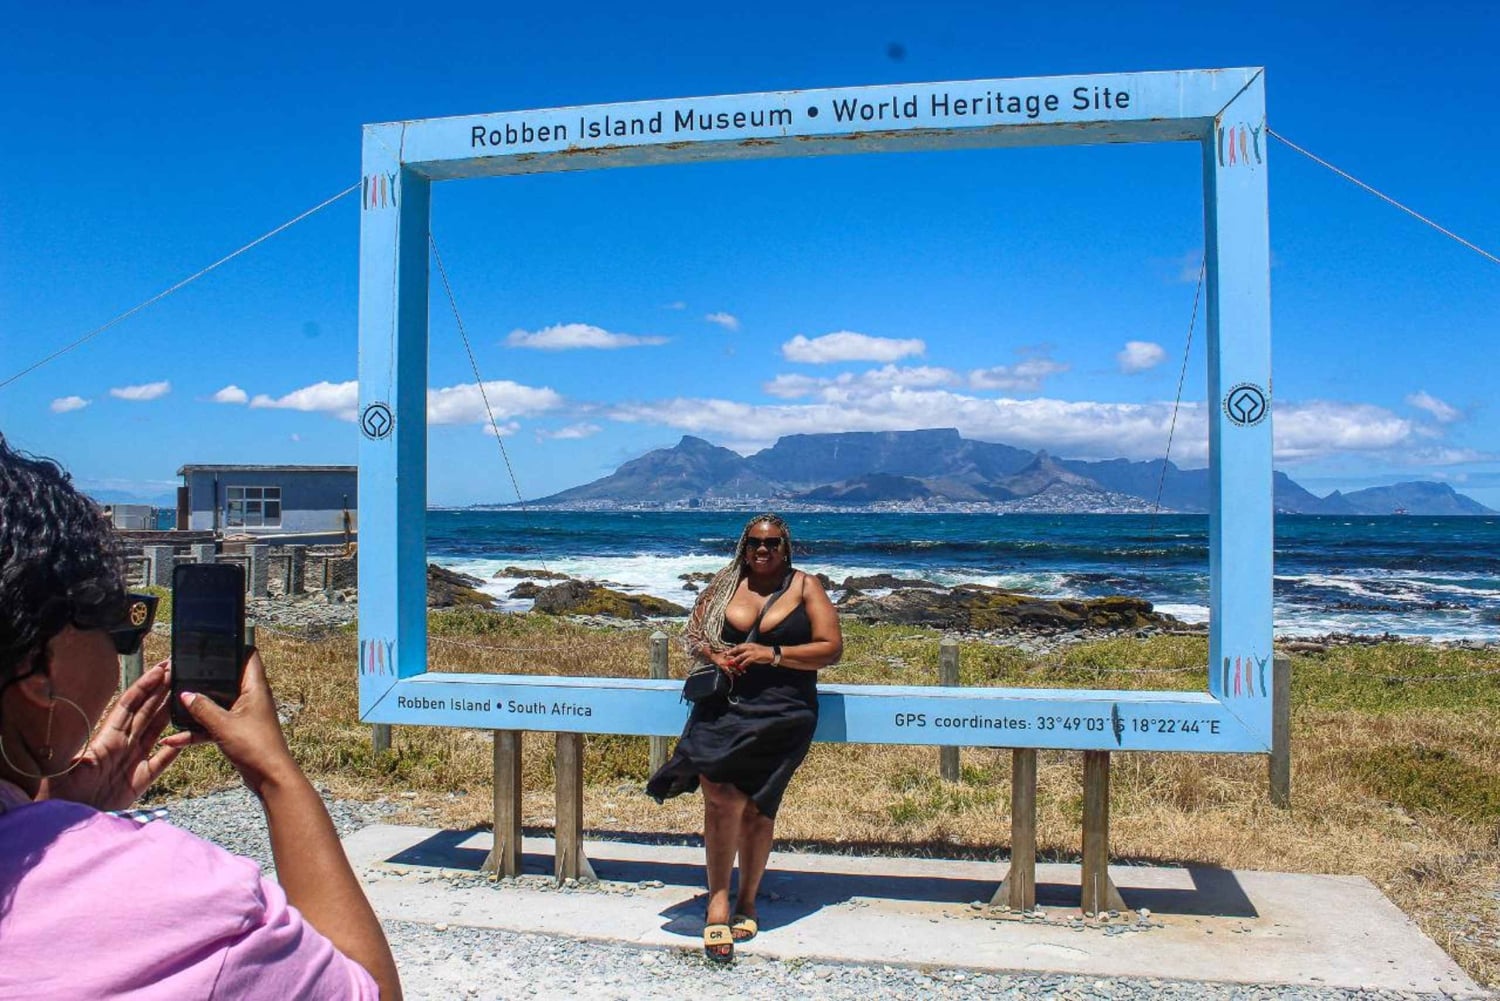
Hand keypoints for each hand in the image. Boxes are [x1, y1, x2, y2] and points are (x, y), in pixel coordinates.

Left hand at [39, 661, 181, 811]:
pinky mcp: (139, 781)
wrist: (65, 822)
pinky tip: (187, 736)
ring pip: (156, 730)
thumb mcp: (63, 770)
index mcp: (105, 739)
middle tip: (179, 671)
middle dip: (162, 690)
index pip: (128, 706)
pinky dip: (175, 749)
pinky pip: (162, 762)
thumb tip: (79, 744)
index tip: (160, 670)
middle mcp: (121, 746)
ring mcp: (132, 762)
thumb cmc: (59, 794)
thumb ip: (74, 755)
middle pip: (146, 712)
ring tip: (186, 694)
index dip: (145, 687)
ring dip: (170, 712)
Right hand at [161, 651, 299, 797]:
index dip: (233, 646)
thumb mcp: (223, 725)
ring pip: (216, 704)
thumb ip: (202, 708)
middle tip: (182, 671)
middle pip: (226, 680)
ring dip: (196, 707)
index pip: (248, 656)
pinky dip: (196, 731)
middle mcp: (251, 698)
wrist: (270, 778)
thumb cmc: (256, 747)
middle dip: (205, 677)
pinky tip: (173, 740)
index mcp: (254, 688)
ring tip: (172, 703)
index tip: (212, 641)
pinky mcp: (236, 732)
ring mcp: (243, 715)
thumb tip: (185, 693)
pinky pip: (213, 726)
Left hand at [723, 643, 772, 674]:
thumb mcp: (754, 649)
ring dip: (735, 659)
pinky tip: (740, 667)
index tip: (726, 651)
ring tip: (730, 662)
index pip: (738, 646)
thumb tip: (741, 653)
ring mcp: (752, 652)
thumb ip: (747, 651)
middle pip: (738, 649)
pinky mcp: (754, 657)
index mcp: (749, 645)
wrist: (770, 653)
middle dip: (731, 652)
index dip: (732, 649)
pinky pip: (747, 661)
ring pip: (741, 656)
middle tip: (725, 655)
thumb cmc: (762, 652)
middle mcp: (749, 647)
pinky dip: (743, 664)